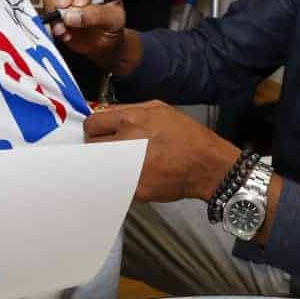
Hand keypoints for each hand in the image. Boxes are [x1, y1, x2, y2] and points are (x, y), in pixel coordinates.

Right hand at [42, 0, 125, 58]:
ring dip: (54, 6)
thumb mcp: (113, 22)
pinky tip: (61, 31)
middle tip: (64, 6)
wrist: (100, 42)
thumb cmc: (110, 26)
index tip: (81, 2)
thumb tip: (72, 16)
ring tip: (64, 27)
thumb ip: (96, 16)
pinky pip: (45, 1)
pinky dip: (50, 18)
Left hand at [84, 100, 239, 202]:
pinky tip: (134, 176)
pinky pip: (115, 184)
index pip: (93, 123)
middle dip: (97, 148)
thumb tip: (107, 115)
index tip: (99, 134)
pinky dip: (119, 181)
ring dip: (106, 166)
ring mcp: (129, 167)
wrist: (208, 164)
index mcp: (131, 119)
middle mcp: (127, 142)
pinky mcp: (134, 188)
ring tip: (121, 164)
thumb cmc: (188, 137)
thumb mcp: (160, 110)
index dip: (95, 129)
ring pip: (99, 167)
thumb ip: (130, 110)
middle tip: (109, 150)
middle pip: (91, 146)